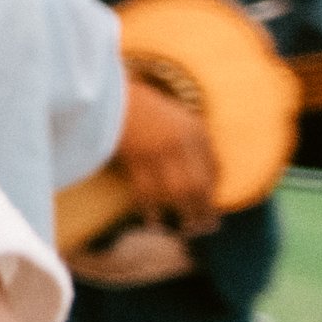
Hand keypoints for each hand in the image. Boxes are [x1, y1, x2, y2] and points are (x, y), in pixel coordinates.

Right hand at [117, 78, 220, 233]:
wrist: (106, 91)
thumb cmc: (138, 103)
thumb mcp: (172, 116)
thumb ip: (186, 139)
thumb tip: (199, 174)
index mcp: (195, 129)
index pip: (214, 168)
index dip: (214, 190)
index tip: (211, 205)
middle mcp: (182, 141)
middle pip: (199, 185)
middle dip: (204, 210)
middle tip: (206, 228)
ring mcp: (159, 149)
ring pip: (177, 191)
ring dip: (182, 213)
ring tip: (186, 230)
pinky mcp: (135, 157)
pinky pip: (147, 189)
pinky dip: (150, 207)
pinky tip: (153, 219)